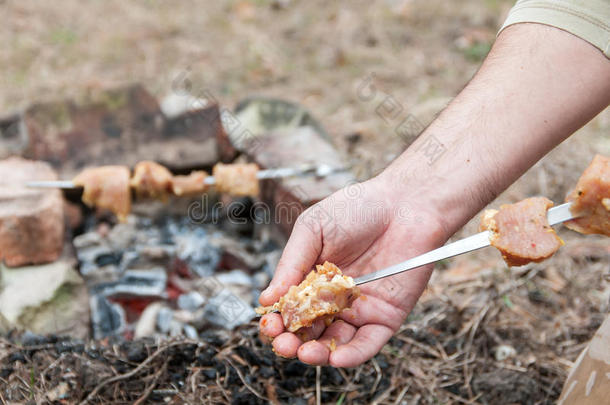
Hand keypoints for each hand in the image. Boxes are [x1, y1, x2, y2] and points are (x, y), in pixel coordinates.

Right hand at [258, 175, 449, 366]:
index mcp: (312, 279)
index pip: (290, 308)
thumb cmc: (356, 209)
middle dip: (292, 342)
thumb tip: (266, 300)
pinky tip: (335, 358)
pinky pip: (368, 343)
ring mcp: (359, 310)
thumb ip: (291, 264)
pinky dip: (352, 355)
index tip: (268, 323)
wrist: (404, 203)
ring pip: (335, 344)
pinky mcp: (386, 317)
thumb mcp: (313, 229)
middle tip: (282, 344)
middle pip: (308, 331)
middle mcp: (333, 300)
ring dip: (317, 355)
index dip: (277, 320)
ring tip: (303, 353)